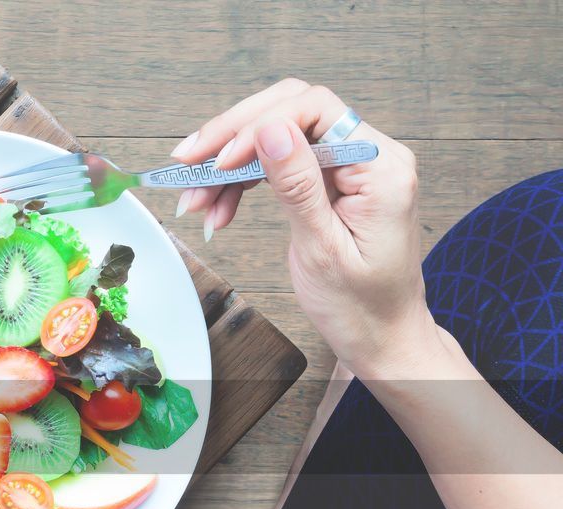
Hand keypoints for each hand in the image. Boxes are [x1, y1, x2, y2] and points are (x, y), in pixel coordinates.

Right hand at [172, 79, 440, 376]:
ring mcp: (347, 167)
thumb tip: (272, 131)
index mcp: (380, 167)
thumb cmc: (363, 306)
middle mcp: (368, 156)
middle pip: (291, 113)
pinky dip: (240, 183)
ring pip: (276, 138)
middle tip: (188, 162)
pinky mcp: (328, 183)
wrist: (381, 337)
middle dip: (233, 136)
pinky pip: (277, 165)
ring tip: (195, 200)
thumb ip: (299, 186)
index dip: (259, 125)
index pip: (315, 110)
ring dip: (228, 165)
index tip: (220, 160)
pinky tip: (216, 207)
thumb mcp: (324, 249)